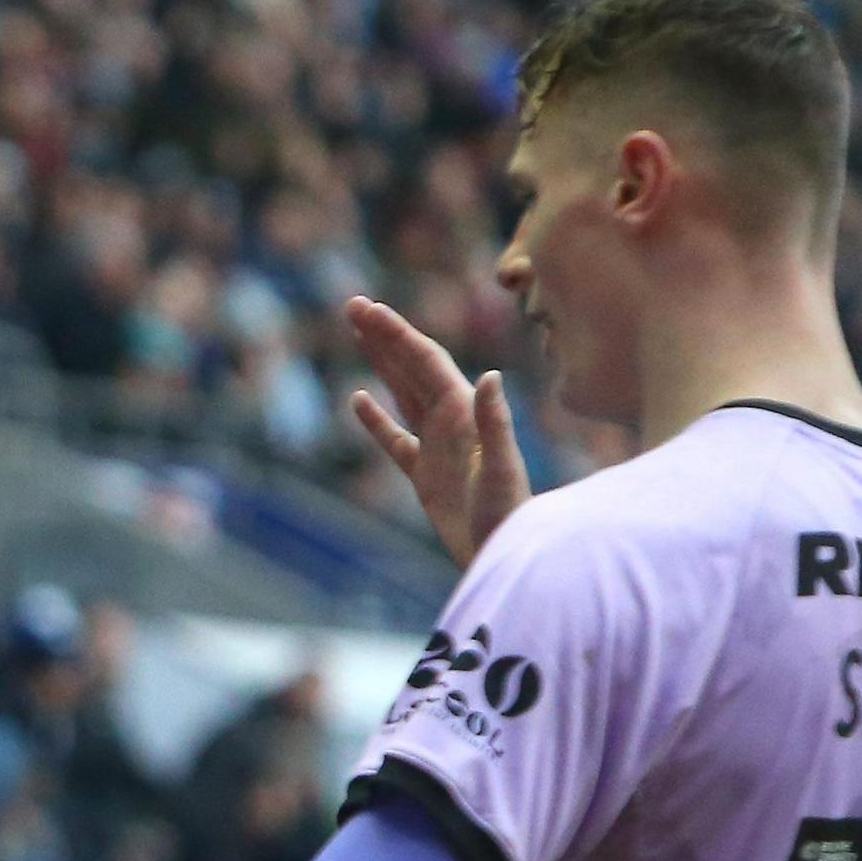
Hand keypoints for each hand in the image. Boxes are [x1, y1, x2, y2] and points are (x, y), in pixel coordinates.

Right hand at [344, 296, 530, 567]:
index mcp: (463, 412)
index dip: (396, 333)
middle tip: (353, 305)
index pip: (425, 360)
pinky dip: (376, 419)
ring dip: (381, 363)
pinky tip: (358, 400)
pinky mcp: (425, 476)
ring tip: (357, 334)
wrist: (506, 554)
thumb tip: (489, 375)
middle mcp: (451, 421)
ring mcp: (436, 447)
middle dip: (383, 335)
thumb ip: (494, 422)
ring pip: (403, 393)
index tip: (368, 309)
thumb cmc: (509, 515)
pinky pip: (395, 439)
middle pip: (411, 367)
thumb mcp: (501, 469)